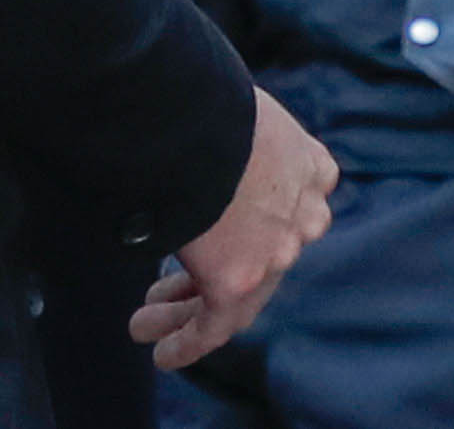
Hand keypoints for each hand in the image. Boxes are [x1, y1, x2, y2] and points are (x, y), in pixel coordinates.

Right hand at [125, 89, 336, 368]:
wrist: (195, 119)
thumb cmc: (203, 101)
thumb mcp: (238, 109)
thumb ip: (232, 135)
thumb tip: (187, 128)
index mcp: (309, 165)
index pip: (293, 207)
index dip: (257, 227)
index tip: (223, 235)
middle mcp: (303, 213)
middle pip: (262, 254)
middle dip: (213, 270)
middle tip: (168, 285)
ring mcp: (276, 248)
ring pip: (236, 294)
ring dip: (184, 310)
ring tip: (144, 323)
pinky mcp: (241, 277)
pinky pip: (215, 322)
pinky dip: (188, 341)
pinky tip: (162, 353)